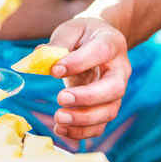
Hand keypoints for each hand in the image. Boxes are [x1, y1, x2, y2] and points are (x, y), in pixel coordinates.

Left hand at [47, 15, 130, 140]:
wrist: (100, 42)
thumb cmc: (85, 36)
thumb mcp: (72, 30)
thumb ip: (58, 43)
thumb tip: (40, 57)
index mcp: (112, 44)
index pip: (101, 52)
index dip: (79, 63)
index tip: (54, 70)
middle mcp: (120, 69)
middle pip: (114, 88)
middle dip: (87, 97)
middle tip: (61, 97)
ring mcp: (116, 91)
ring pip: (109, 111)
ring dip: (84, 119)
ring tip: (58, 118)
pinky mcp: (107, 107)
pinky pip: (100, 125)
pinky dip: (81, 132)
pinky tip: (61, 128)